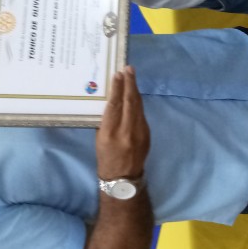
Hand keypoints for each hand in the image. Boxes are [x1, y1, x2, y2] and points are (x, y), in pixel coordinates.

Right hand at [96, 66, 149, 180]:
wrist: (123, 178)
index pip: (114, 105)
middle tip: (128, 69)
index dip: (117, 88)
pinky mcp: (147, 134)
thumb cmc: (106, 157)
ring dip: (135, 90)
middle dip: (129, 83)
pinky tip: (135, 94)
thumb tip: (112, 100)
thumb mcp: (99, 139)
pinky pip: (142, 114)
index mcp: (110, 133)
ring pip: (138, 106)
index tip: (118, 75)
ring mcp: (139, 133)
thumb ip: (107, 120)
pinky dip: (138, 102)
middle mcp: (126, 131)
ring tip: (132, 76)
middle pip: (129, 102)